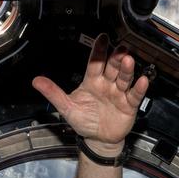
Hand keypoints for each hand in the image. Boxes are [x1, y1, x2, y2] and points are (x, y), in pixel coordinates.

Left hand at [32, 33, 149, 156]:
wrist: (98, 140)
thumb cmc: (84, 121)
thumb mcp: (66, 107)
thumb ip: (53, 93)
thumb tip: (36, 81)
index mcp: (92, 82)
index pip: (95, 63)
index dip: (99, 51)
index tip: (103, 38)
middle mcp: (107, 84)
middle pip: (112, 67)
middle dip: (116, 57)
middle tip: (120, 47)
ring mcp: (118, 94)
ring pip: (124, 78)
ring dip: (126, 69)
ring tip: (128, 60)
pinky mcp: (128, 105)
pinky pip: (134, 95)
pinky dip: (139, 88)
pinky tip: (142, 80)